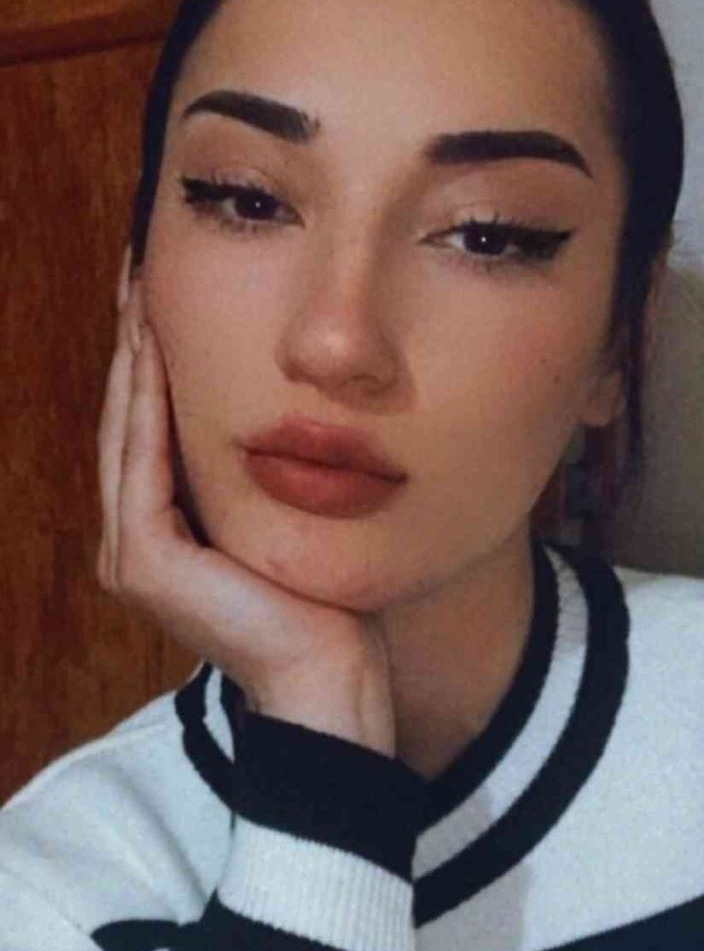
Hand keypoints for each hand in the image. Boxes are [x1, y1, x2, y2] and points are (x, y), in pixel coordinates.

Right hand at [96, 273, 395, 756]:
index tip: (161, 296)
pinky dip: (148, 404)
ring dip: (133, 361)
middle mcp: (134, 544)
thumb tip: (281, 404)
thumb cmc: (323, 605)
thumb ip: (257, 474)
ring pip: (126, 434)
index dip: (150, 362)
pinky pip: (143, 465)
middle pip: (128, 422)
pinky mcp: (147, 563)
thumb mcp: (284, 519)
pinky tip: (156, 350)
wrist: (329, 680)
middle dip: (134, 346)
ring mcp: (132, 556)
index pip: (149, 431)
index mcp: (161, 536)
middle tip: (140, 270)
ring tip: (140, 292)